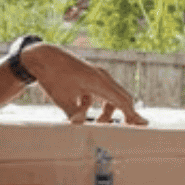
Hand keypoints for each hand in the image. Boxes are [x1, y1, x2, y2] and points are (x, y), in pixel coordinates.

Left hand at [21, 43, 147, 125]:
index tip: (142, 125)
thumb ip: (75, 115)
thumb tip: (83, 125)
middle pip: (122, 98)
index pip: (122, 102)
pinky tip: (81, 108)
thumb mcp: (62, 100)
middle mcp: (102, 77)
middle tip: (128, 127)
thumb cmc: (53, 76)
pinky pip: (101, 92)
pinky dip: (96, 103)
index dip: (132, 115)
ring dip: (107, 111)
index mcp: (98, 83)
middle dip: (125, 113)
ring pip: (111, 96)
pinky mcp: (91, 76)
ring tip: (96, 122)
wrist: (43, 57)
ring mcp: (97, 75)